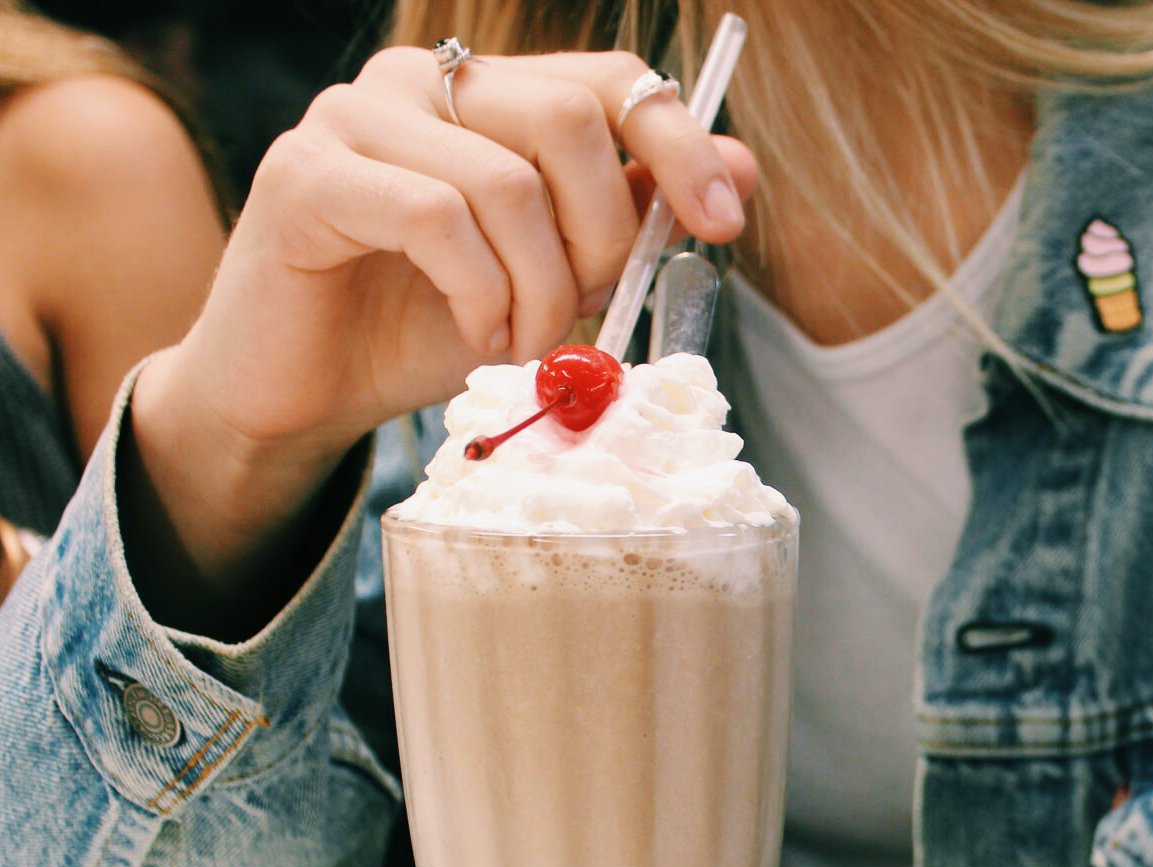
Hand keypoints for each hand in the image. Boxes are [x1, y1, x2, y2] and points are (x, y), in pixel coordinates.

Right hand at [126, 46, 757, 609]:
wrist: (307, 392)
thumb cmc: (428, 329)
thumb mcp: (556, 278)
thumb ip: (633, 219)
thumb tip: (740, 168)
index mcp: (488, 93)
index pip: (610, 79)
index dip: (678, 144)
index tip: (723, 223)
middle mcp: (420, 82)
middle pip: (567, 120)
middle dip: (602, 238)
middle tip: (582, 314)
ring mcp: (354, 116)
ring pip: (506, 182)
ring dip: (538, 290)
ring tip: (520, 344)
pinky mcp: (304, 173)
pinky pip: (434, 218)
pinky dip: (476, 294)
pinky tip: (471, 334)